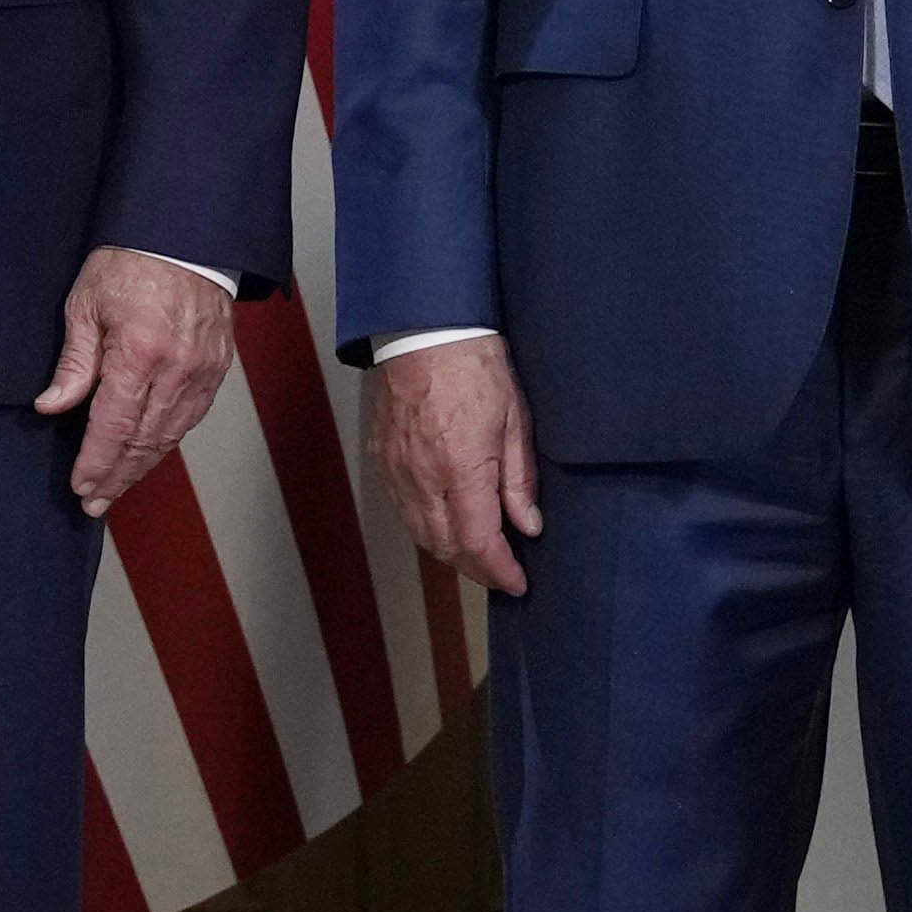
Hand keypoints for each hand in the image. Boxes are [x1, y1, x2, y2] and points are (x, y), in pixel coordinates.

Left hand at [39, 253, 241, 515]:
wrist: (186, 235)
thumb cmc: (132, 261)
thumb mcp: (86, 304)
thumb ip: (73, 362)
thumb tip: (51, 406)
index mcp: (140, 354)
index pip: (114, 427)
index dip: (96, 462)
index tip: (80, 487)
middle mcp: (177, 370)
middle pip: (144, 441)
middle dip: (116, 476)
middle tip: (94, 503)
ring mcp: (203, 372)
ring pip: (170, 435)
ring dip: (142, 466)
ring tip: (116, 487)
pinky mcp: (217, 368)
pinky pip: (191, 417)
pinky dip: (167, 441)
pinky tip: (149, 454)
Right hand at [371, 335, 542, 598]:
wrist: (425, 328)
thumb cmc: (475, 365)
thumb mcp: (515, 419)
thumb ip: (519, 480)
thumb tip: (529, 525)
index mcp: (461, 468)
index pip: (478, 543)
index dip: (499, 570)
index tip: (517, 582)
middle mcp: (423, 477)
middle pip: (446, 547)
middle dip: (476, 568)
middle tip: (501, 572)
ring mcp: (397, 470)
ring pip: (421, 534)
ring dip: (450, 552)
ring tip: (477, 554)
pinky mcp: (382, 459)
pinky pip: (403, 510)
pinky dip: (425, 528)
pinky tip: (445, 524)